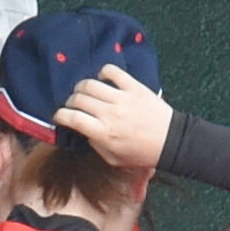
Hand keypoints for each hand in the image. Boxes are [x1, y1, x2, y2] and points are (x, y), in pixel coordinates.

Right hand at [54, 66, 175, 176]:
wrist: (171, 141)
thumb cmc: (141, 154)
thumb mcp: (113, 158)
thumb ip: (95, 144)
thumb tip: (84, 130)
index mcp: (104, 133)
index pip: (73, 118)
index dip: (60, 115)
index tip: (59, 116)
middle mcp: (110, 113)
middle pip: (78, 99)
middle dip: (70, 102)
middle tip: (73, 106)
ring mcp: (122, 98)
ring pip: (91, 84)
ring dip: (82, 87)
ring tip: (84, 92)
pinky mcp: (134, 87)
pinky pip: (113, 71)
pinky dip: (103, 72)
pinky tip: (103, 80)